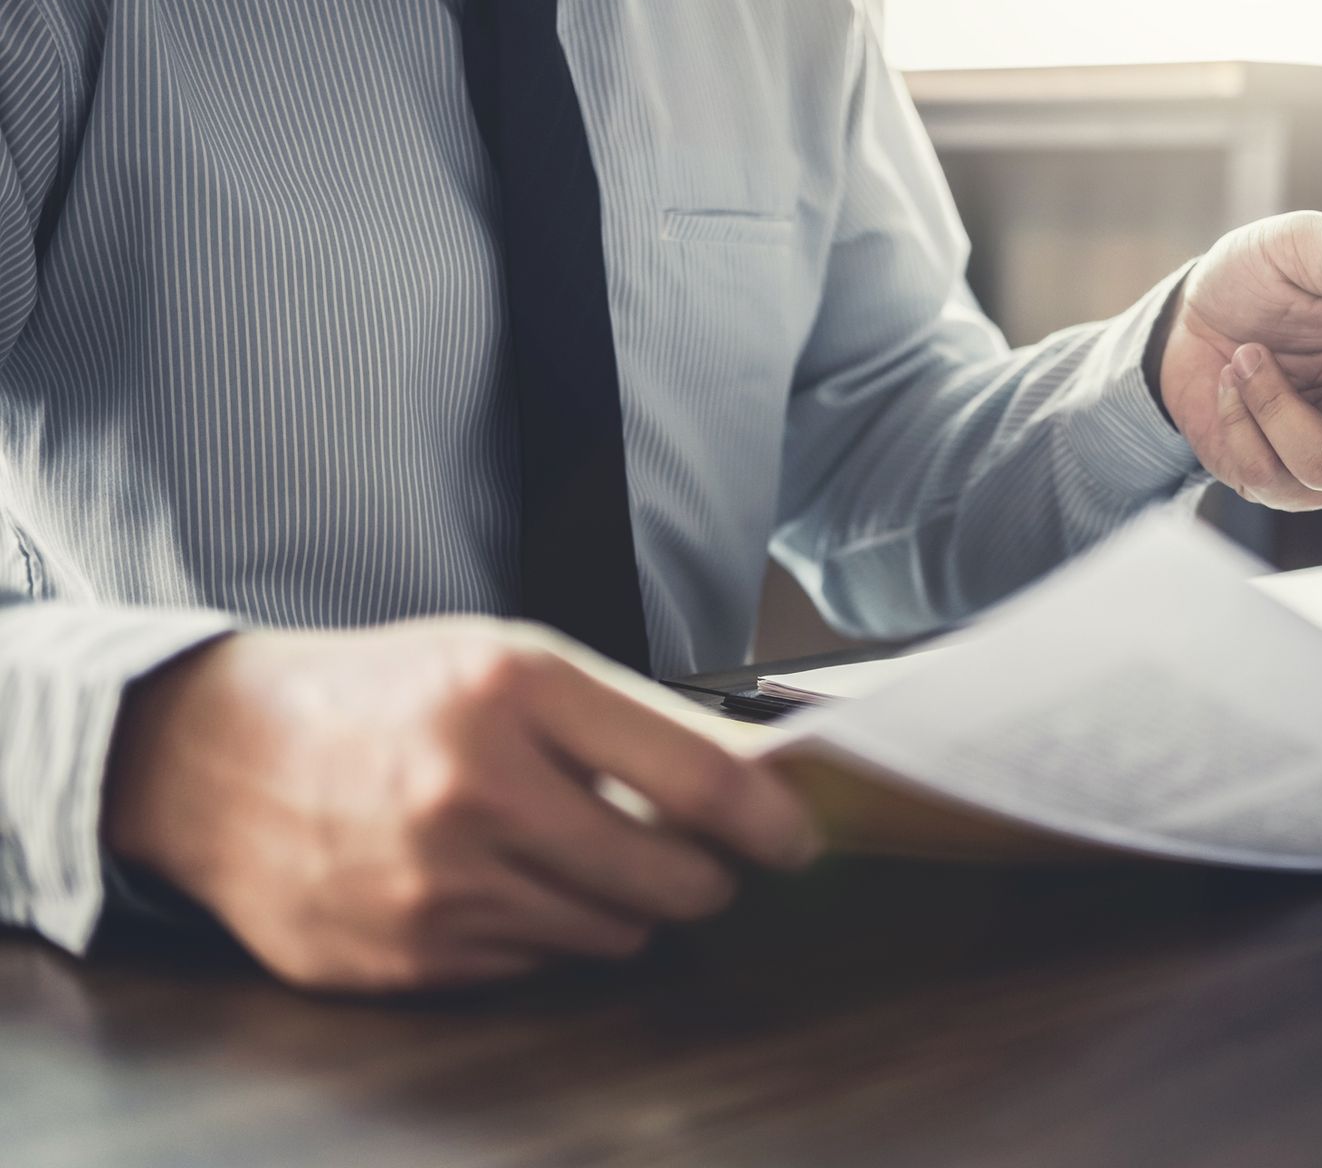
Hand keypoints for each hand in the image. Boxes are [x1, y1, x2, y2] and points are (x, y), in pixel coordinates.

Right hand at [104, 619, 819, 992]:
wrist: (221, 758)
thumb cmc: (386, 696)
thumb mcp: (506, 660)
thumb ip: (628, 719)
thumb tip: (753, 782)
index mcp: (512, 689)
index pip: (694, 779)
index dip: (769, 821)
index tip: (796, 838)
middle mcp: (474, 788)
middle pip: (668, 878)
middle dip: (705, 878)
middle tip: (700, 861)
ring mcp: (435, 883)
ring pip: (611, 933)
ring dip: (623, 904)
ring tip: (575, 856)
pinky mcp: (405, 956)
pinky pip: (536, 963)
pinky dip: (544, 931)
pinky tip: (500, 884)